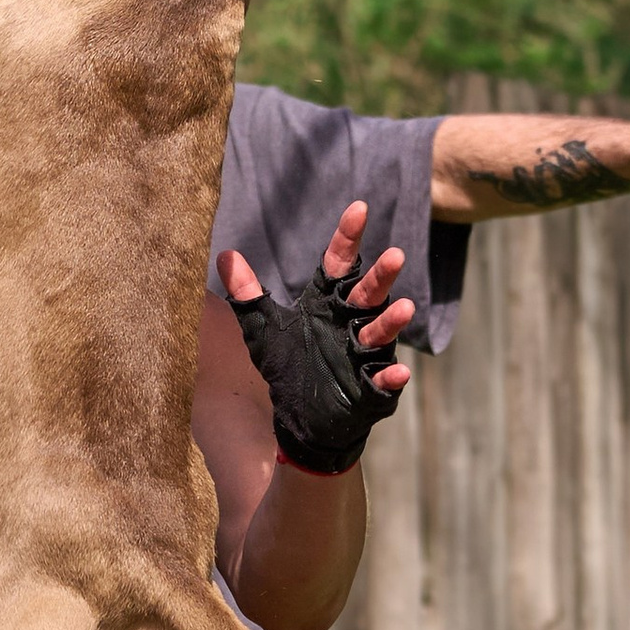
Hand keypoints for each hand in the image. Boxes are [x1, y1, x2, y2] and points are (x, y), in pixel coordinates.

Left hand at [218, 199, 413, 472]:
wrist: (304, 420)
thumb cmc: (290, 368)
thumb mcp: (264, 330)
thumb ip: (247, 295)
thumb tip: (225, 255)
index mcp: (327, 304)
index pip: (339, 264)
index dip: (348, 237)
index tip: (358, 208)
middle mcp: (351, 324)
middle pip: (368, 294)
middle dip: (381, 277)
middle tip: (395, 254)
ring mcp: (364, 356)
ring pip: (380, 334)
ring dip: (392, 322)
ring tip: (404, 308)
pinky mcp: (371, 388)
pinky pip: (382, 381)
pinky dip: (390, 377)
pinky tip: (396, 372)